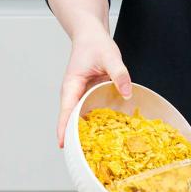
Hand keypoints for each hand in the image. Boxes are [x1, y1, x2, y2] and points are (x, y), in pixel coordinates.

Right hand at [57, 30, 131, 146]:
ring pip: (79, 117)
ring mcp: (80, 95)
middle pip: (70, 119)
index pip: (67, 109)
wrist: (90, 35)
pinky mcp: (88, 95)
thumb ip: (119, 74)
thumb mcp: (110, 56)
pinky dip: (94, 123)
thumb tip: (126, 93)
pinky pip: (88, 112)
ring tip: (93, 151)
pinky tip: (104, 135)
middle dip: (74, 136)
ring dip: (84, 132)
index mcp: (72, 84)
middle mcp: (73, 93)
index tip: (63, 144)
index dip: (64, 127)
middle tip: (82, 156)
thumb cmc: (95, 44)